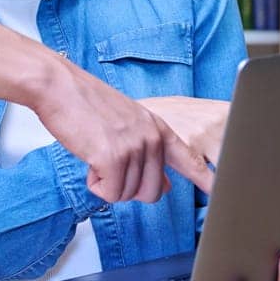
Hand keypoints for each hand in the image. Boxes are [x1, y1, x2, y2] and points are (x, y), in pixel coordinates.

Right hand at [33, 62, 215, 203]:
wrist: (58, 86)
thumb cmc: (84, 103)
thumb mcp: (126, 124)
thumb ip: (147, 152)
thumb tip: (163, 187)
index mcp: (157, 128)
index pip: (191, 159)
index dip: (206, 179)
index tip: (221, 193)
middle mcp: (151, 137)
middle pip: (151, 192)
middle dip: (126, 189)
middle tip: (108, 168)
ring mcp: (134, 147)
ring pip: (127, 195)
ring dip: (107, 183)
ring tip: (95, 155)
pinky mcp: (113, 157)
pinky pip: (110, 193)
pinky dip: (95, 184)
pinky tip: (88, 160)